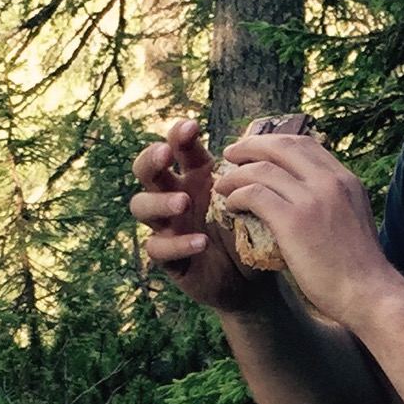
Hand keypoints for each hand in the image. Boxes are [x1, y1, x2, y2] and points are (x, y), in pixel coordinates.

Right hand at [129, 117, 257, 310]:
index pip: (177, 148)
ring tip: (182, 202)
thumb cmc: (248, 229)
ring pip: (141, 206)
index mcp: (194, 175)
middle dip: (151, 159)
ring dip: (159, 201)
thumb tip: (261, 150)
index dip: (178, 135)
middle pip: (145, 170)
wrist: (251, 276)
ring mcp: (166, 225)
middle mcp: (174, 194)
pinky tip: (200, 242)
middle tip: (165, 154)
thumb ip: (250, 178)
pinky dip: (177, 244)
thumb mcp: (251, 199)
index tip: (191, 127)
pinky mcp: (167, 257)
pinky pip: (158, 248)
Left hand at [208, 126, 391, 325]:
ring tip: (222, 185)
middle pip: (281, 146)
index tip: (256, 151)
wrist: (370, 294)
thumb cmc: (359, 269)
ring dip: (236, 175)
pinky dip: (237, 196)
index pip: (305, 144)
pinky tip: (231, 206)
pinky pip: (254, 195)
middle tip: (230, 155)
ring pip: (262, 169)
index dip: (274, 142)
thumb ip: (333, 202)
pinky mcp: (294, 221)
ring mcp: (313, 199)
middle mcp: (330, 182)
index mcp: (345, 180)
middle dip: (250, 146)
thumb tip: (305, 197)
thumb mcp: (353, 220)